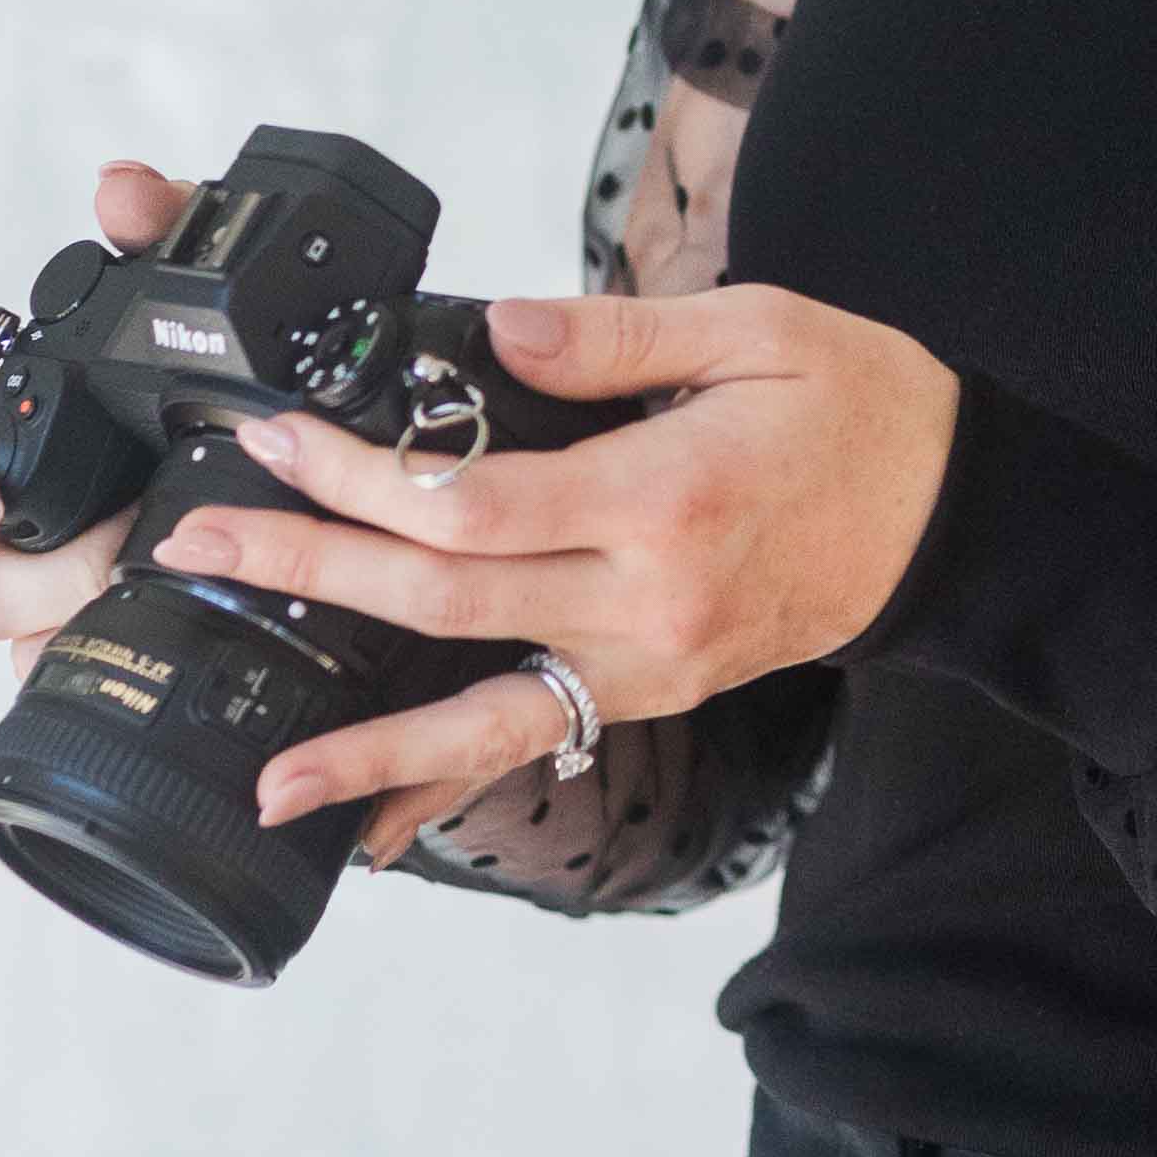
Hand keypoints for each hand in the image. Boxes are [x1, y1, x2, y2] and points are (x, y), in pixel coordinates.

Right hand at [0, 155, 192, 670]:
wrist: (313, 444)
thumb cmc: (216, 359)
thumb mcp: (194, 285)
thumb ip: (161, 222)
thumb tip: (120, 189)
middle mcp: (7, 519)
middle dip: (43, 574)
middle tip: (129, 541)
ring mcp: (51, 588)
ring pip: (20, 642)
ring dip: (85, 619)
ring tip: (171, 572)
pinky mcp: (98, 636)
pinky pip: (74, 675)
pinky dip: (118, 661)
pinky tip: (180, 629)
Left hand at [147, 281, 958, 866]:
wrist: (956, 515)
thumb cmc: (862, 405)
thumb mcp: (759, 328)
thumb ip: (616, 336)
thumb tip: (495, 331)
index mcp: (663, 499)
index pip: (473, 502)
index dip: (359, 477)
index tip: (273, 440)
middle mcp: (648, 602)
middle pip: (446, 602)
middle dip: (312, 574)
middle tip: (200, 551)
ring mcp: (651, 664)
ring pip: (484, 713)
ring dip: (368, 751)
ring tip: (268, 780)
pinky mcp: (655, 690)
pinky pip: (537, 742)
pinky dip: (450, 789)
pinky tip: (374, 828)